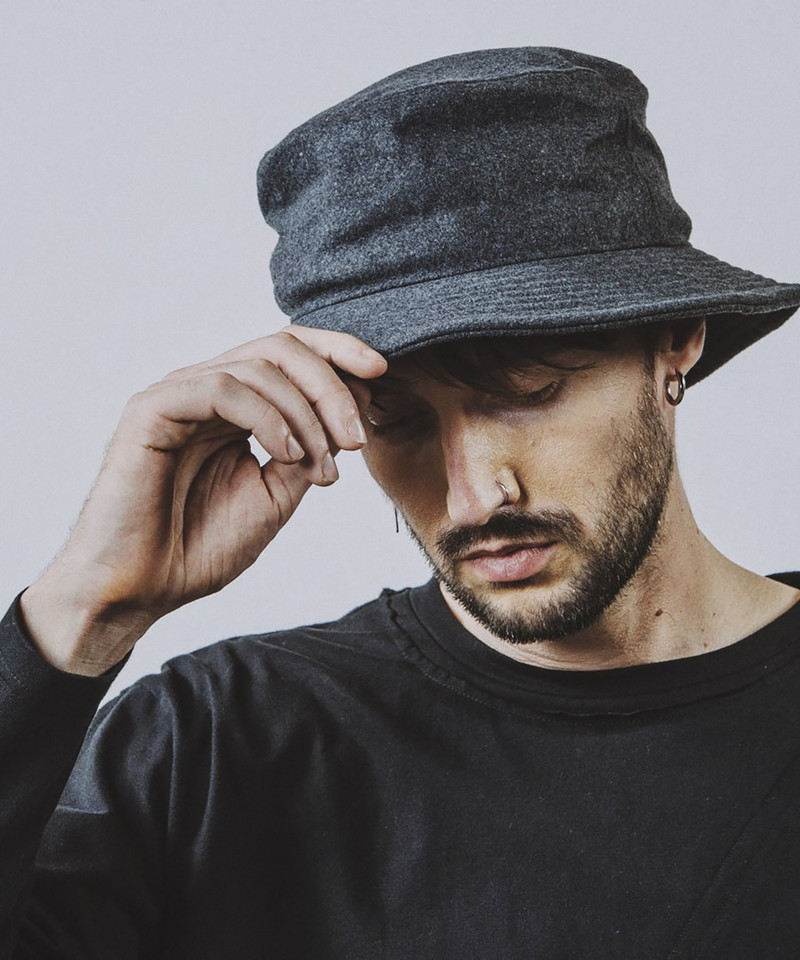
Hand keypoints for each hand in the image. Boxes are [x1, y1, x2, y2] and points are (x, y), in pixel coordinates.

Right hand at [20, 326, 386, 674]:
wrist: (144, 587)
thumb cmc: (201, 545)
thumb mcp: (276, 494)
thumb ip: (308, 451)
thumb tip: (347, 418)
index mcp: (235, 405)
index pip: (290, 355)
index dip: (338, 353)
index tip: (381, 376)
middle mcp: (207, 389)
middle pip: (282, 348)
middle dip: (332, 385)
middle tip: (358, 437)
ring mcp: (179, 394)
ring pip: (259, 365)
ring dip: (307, 413)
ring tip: (322, 463)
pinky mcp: (153, 408)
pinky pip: (223, 388)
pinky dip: (267, 417)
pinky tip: (286, 454)